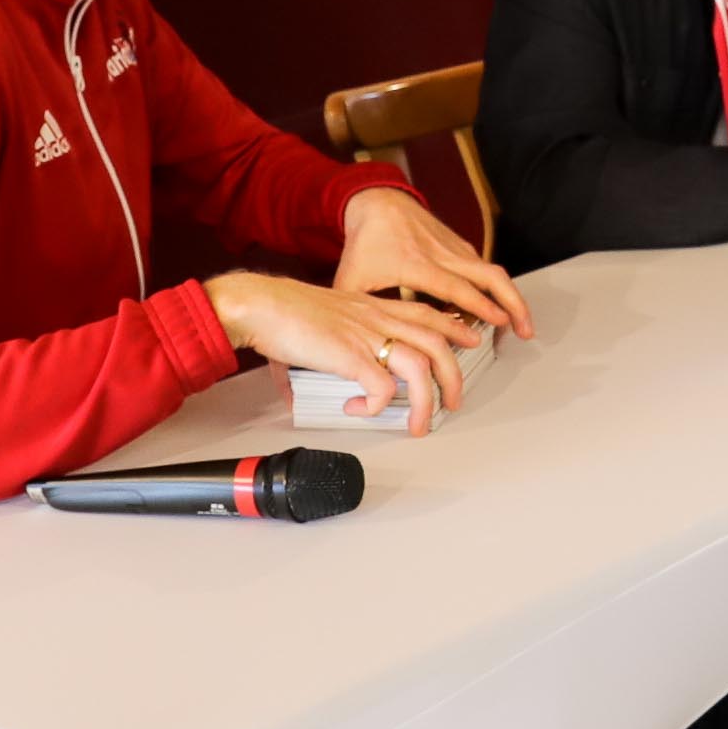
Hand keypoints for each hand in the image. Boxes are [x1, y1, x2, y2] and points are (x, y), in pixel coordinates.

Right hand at [206, 270, 487, 434]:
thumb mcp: (316, 324)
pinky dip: (376, 406)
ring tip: (420, 424)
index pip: (428, 314)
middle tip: (454, 400)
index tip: (468, 341)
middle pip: (437, 343)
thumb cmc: (281, 311)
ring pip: (421, 367)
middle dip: (454, 375)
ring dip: (426, 401)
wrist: (259, 304)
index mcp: (374, 307)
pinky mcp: (350, 356)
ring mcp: (367, 337)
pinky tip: (359, 411)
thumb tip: (295, 392)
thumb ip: (316, 354)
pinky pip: (381, 389)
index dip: (453, 328)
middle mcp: (378, 319)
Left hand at [333, 186, 531, 338]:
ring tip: (521, 323)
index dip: (479, 304)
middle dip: (511, 303)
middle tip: (524, 329)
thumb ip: (358, 313)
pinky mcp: (460, 246)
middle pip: (487, 276)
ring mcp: (453, 248)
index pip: (455, 286)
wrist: (378, 202)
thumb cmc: (365, 242)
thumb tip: (359, 343)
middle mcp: (440, 253)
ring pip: (491, 271)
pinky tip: (500, 308)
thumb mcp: (350, 279)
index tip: (499, 322)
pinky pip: (483, 267)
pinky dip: (497, 289)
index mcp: (414, 264)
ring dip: (511, 296)